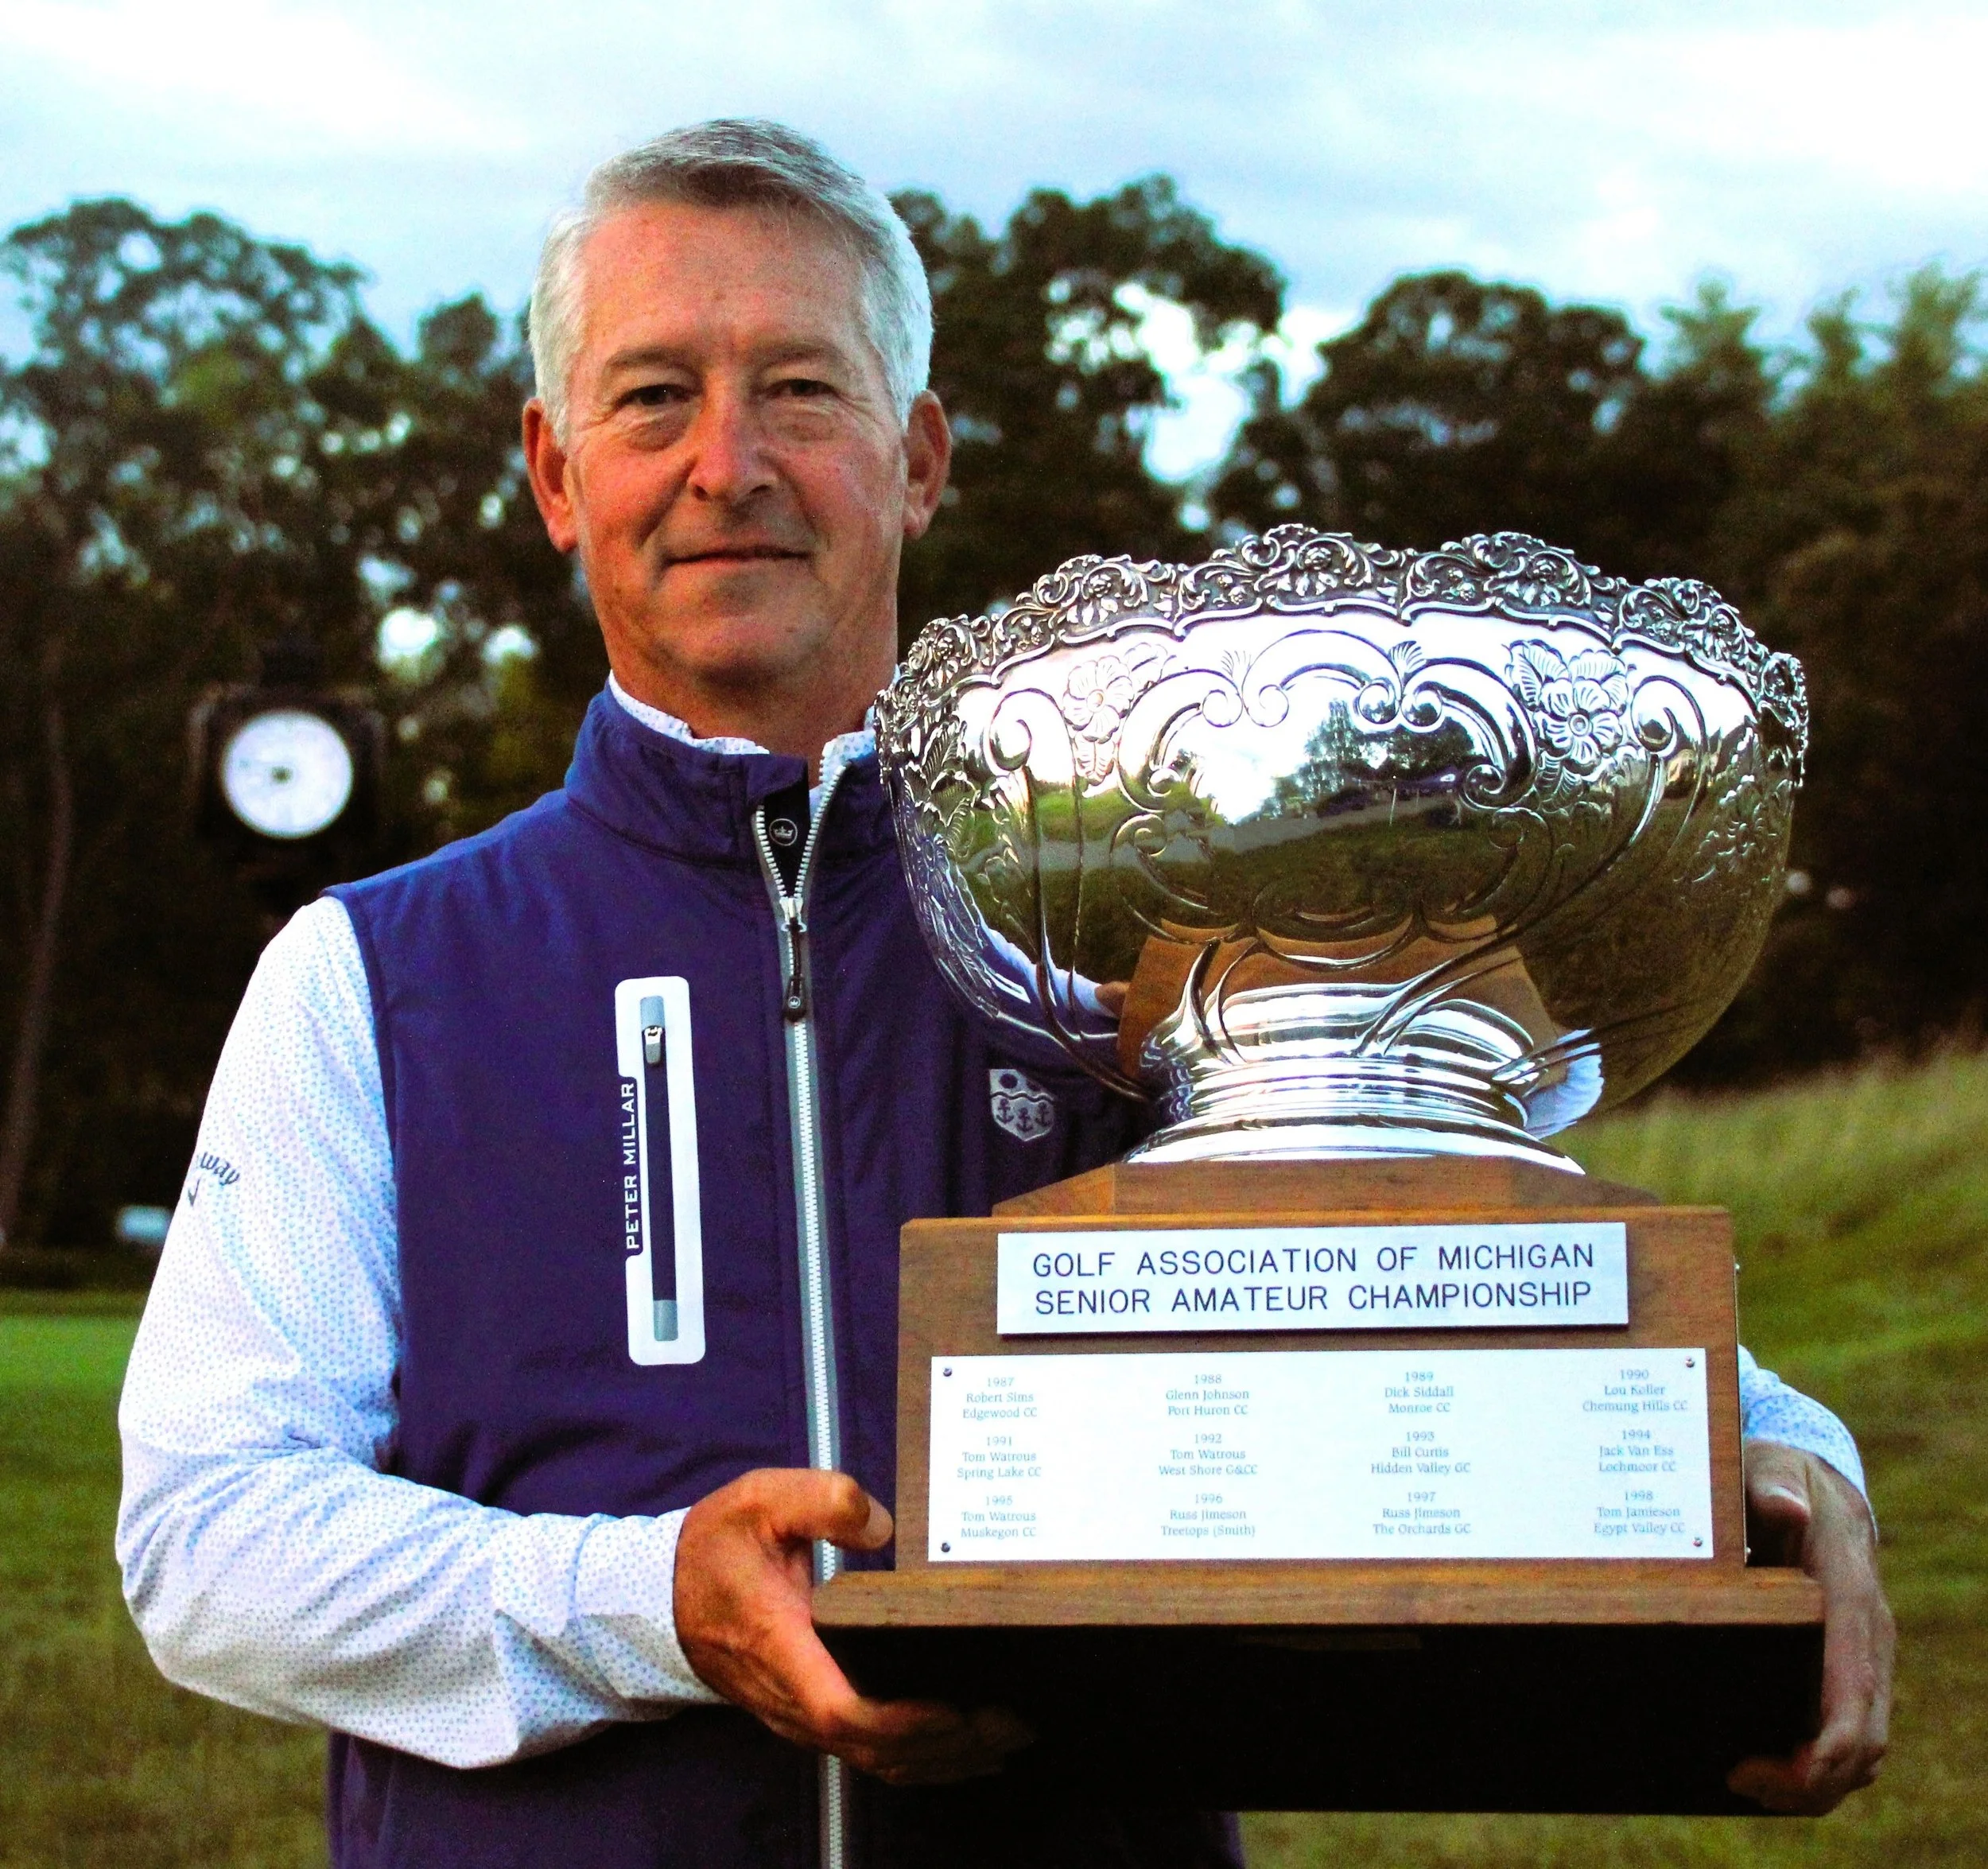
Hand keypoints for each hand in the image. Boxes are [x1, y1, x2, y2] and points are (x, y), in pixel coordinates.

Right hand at [674, 1468, 1032, 1784]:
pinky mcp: (807, 1717)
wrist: (661, 1594)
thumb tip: (883, 1525)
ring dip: (943, 1760)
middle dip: (949, 1745)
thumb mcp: (761, 1499)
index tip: (957, 1708)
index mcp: (779, 1645)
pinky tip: (966, 1752)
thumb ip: (823, 1499)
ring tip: (1008, 1736)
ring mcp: (796, 1716)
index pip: (841, 1708)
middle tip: (1014, 1720)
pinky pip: (867, 1755)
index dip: (902, 1721)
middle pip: (873, 1748)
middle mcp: (789, 1698)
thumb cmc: (717, 1545)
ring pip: (874, 1761)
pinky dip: (920, 1762)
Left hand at [1727, 1443, 1894, 1813]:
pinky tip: (1765, 1767)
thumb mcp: (1770, 1469)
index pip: (1854, 1693)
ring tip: (1744, 1782)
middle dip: (1810, 1782)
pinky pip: (1850, 1734)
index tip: (1766, 1771)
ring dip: (1814, 1783)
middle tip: (1738, 1782)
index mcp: (1850, 1597)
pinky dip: (1818, 1766)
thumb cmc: (1780, 1478)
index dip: (1822, 1750)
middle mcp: (1868, 1636)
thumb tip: (1784, 1506)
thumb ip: (1774, 1485)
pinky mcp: (1849, 1669)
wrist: (1815, 1484)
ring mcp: (1865, 1657)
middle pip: (1864, 1741)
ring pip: (1864, 1749)